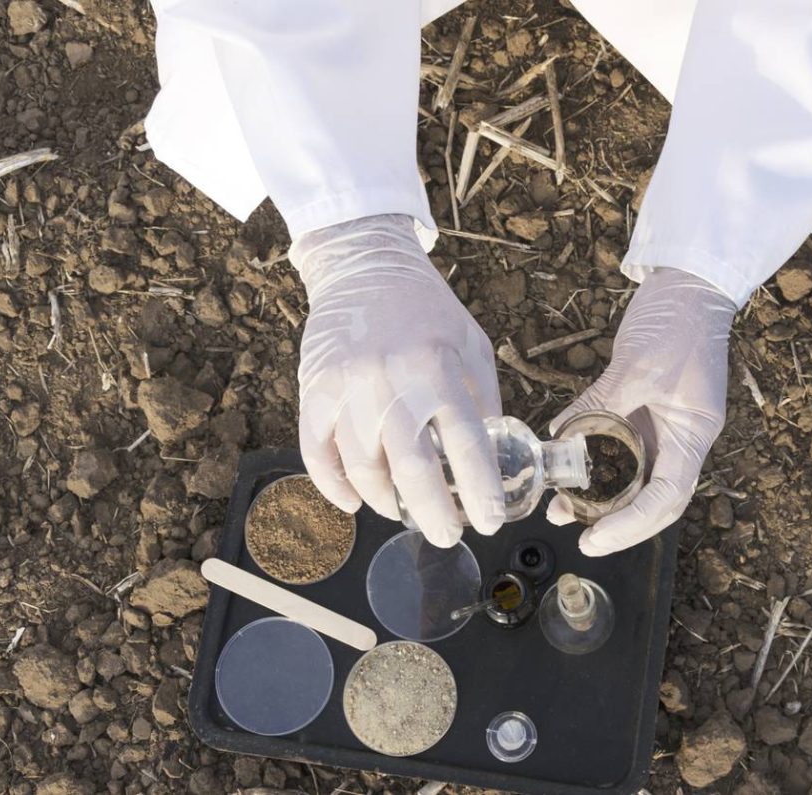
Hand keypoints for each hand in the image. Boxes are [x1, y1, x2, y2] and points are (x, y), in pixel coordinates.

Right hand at [291, 214, 504, 547]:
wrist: (364, 265)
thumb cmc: (427, 310)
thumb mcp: (472, 343)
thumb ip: (484, 399)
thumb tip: (496, 457)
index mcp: (439, 368)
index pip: (466, 442)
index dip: (480, 489)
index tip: (489, 521)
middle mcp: (391, 380)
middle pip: (410, 468)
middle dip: (432, 513)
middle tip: (447, 536)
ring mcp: (348, 386)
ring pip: (361, 466)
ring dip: (384, 500)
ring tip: (404, 512)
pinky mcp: (314, 389)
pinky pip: (317, 452)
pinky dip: (333, 486)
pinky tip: (354, 503)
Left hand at [546, 268, 736, 554]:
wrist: (689, 285)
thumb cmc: (678, 321)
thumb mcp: (638, 365)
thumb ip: (601, 404)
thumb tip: (561, 436)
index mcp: (693, 434)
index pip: (666, 497)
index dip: (632, 525)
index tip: (596, 538)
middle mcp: (681, 438)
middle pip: (654, 500)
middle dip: (618, 523)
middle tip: (578, 535)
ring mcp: (663, 426)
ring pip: (635, 479)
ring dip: (602, 498)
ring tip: (561, 507)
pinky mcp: (644, 411)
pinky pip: (619, 447)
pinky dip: (594, 461)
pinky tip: (564, 465)